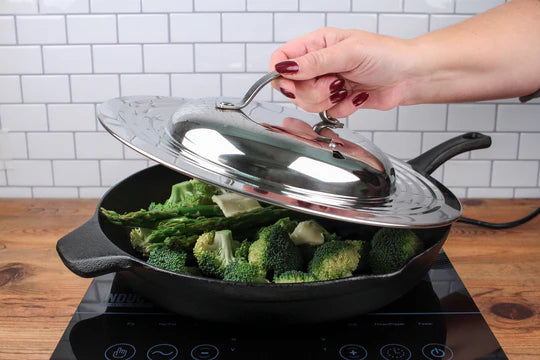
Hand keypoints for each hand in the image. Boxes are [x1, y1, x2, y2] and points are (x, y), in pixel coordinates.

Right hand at [269, 27, 414, 116]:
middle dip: (312, 91)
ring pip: (307, 103)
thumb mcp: (348, 52)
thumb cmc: (387, 55)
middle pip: (292, 87)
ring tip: (346, 88)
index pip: (282, 58)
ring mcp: (327, 84)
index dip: (282, 74)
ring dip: (328, 100)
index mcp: (317, 44)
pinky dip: (343, 108)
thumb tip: (285, 67)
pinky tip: (356, 96)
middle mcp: (318, 64)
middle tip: (334, 82)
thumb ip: (314, 62)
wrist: (409, 76)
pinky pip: (326, 113)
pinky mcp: (337, 101)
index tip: (293, 83)